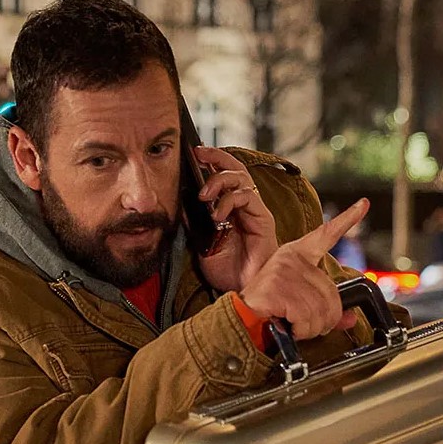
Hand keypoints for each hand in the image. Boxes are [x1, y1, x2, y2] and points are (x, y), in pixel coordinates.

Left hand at [192, 146, 279, 292]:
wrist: (243, 291)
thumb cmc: (227, 270)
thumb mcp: (202, 242)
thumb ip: (195, 222)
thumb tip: (180, 200)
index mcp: (231, 208)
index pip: (224, 176)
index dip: (211, 160)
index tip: (194, 152)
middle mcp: (245, 206)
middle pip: (235, 169)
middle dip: (216, 157)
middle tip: (198, 154)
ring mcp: (255, 211)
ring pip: (241, 179)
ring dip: (219, 181)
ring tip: (204, 196)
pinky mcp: (263, 220)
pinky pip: (248, 197)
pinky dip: (230, 201)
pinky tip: (217, 214)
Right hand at [239, 199, 369, 339]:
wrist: (239, 318)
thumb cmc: (268, 308)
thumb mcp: (301, 304)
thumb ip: (326, 309)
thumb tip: (350, 319)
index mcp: (296, 255)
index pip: (326, 234)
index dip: (347, 218)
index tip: (363, 204)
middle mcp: (291, 258)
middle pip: (332, 294)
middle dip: (324, 318)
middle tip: (307, 324)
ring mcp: (283, 271)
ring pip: (321, 309)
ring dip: (312, 327)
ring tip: (295, 326)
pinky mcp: (277, 287)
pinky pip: (306, 317)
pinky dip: (301, 330)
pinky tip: (289, 326)